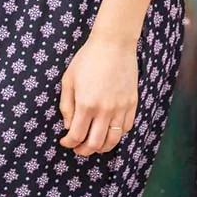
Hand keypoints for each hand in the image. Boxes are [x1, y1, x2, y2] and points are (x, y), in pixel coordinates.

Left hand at [60, 34, 137, 155]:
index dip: (69, 143)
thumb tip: (68, 126)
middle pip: (96, 143)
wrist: (113, 46)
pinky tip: (108, 132)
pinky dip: (116, 135)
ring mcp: (121, 109)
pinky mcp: (132, 106)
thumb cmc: (87, 60)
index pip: (77, 135)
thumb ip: (66, 105)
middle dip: (84, 150)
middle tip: (77, 150)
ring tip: (93, 146)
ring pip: (113, 140)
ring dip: (102, 148)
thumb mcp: (69, 79)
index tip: (65, 142)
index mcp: (86, 104)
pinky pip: (125, 128)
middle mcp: (105, 111)